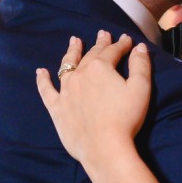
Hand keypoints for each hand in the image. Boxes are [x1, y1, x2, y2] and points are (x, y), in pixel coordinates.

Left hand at [36, 32, 150, 166]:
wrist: (104, 147)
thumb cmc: (126, 118)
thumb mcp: (141, 89)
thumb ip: (140, 65)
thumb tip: (139, 47)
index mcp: (100, 68)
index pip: (112, 51)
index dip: (121, 44)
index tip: (127, 40)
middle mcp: (80, 74)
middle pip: (90, 55)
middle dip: (99, 44)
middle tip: (102, 34)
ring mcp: (66, 91)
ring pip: (67, 66)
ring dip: (71, 52)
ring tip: (74, 41)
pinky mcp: (57, 108)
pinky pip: (47, 90)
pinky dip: (43, 80)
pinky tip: (40, 72)